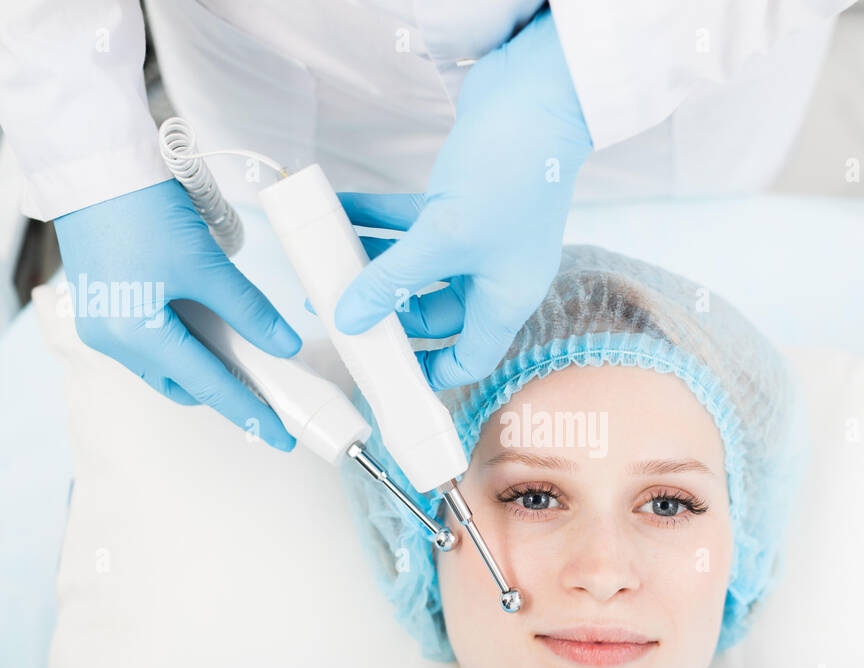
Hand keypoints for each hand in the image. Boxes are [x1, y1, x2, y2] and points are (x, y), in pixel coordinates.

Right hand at [54, 178, 301, 450]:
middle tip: (270, 389)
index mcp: (134, 335)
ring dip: (203, 362)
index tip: (281, 436)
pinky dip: (183, 340)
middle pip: (182, 383)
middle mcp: (110, 340)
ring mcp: (102, 324)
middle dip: (224, 389)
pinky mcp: (103, 304)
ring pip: (165, 364)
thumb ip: (249, 310)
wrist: (92, 163)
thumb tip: (284, 346)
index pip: (207, 386)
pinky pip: (150, 340)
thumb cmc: (141, 208)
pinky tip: (210, 325)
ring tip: (244, 352)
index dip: (250, 412)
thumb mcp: (206, 265)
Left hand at [332, 8, 591, 389]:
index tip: (388, 374)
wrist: (540, 96)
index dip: (431, 373)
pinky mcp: (459, 199)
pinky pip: (408, 222)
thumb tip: (349, 317)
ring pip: (414, 265)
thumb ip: (392, 279)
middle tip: (337, 312)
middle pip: (432, 312)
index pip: (470, 358)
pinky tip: (339, 211)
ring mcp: (476, 236)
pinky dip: (375, 218)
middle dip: (385, 312)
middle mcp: (492, 273)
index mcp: (504, 298)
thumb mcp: (444, 237)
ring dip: (371, 264)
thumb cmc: (513, 173)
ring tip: (324, 263)